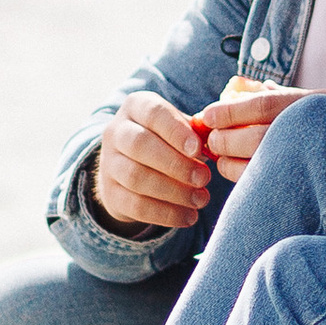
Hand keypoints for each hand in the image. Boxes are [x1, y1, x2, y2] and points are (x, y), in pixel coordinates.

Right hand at [92, 91, 211, 233]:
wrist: (132, 169)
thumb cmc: (167, 142)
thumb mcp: (180, 129)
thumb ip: (197, 133)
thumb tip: (216, 142)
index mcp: (136, 107)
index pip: (153, 113)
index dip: (176, 131)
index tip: (197, 149)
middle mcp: (116, 132)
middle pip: (140, 145)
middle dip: (175, 164)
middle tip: (204, 178)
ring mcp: (108, 164)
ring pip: (136, 177)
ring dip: (173, 191)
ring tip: (201, 199)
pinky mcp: (110, 193)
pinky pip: (135, 206)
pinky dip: (165, 214)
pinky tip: (188, 217)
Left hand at [194, 82, 300, 182]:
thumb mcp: (306, 97)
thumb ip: (272, 94)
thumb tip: (234, 88)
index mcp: (310, 105)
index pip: (262, 105)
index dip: (230, 111)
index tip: (207, 114)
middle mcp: (308, 133)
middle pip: (254, 138)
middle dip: (225, 140)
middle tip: (212, 140)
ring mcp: (306, 162)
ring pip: (258, 167)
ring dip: (230, 164)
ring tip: (222, 157)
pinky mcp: (301, 187)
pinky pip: (264, 187)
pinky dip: (243, 180)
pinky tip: (237, 171)